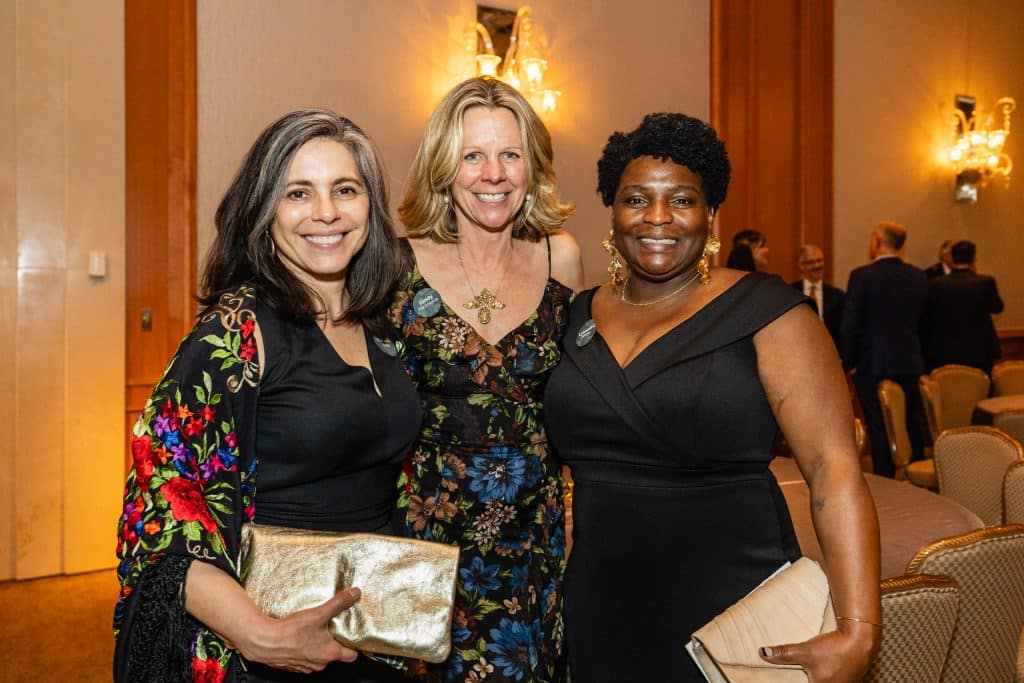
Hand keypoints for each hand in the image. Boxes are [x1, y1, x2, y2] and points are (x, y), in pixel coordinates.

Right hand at [238, 587, 361, 672]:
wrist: (263, 641)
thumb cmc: (290, 632)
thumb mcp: (319, 613)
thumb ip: (339, 603)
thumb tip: (354, 594)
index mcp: (330, 653)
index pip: (352, 656)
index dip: (354, 645)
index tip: (354, 636)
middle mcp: (319, 663)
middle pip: (335, 655)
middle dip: (335, 642)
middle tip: (333, 627)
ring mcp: (305, 666)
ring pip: (319, 657)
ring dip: (319, 645)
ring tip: (315, 630)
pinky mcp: (292, 665)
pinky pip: (304, 658)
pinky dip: (304, 649)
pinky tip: (299, 637)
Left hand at [760, 621, 878, 682]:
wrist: (861, 640)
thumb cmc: (835, 648)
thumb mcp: (805, 651)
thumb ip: (784, 654)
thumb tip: (763, 653)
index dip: (794, 682)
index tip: (790, 678)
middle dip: (805, 678)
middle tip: (800, 673)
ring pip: (824, 682)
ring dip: (817, 677)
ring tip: (811, 671)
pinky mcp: (849, 678)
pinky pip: (835, 680)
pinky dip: (827, 676)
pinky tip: (825, 669)